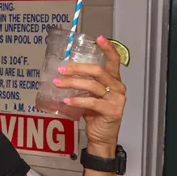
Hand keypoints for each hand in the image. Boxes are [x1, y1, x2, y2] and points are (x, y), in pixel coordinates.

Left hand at [54, 35, 126, 149]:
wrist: (102, 137)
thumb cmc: (95, 115)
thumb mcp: (90, 96)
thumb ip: (83, 86)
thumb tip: (64, 75)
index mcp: (114, 81)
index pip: (114, 60)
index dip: (108, 49)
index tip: (99, 38)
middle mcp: (118, 87)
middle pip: (98, 71)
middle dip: (78, 68)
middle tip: (61, 70)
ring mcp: (116, 99)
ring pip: (93, 86)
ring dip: (73, 83)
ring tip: (58, 84)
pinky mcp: (111, 111)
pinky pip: (92, 102)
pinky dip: (78, 100)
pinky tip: (66, 101)